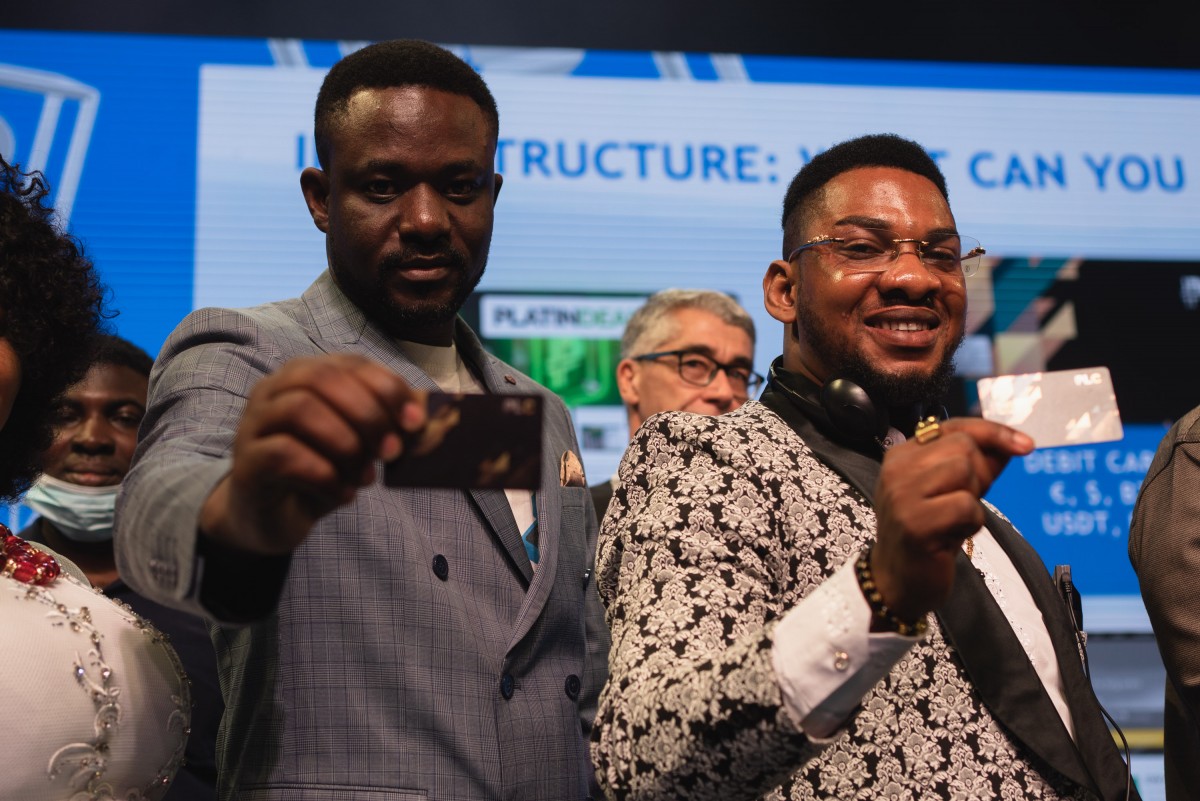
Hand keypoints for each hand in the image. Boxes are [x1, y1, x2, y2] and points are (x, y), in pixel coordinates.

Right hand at [199, 354, 427, 554]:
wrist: (272, 517)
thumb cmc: (320, 470)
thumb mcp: (359, 444)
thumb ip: (387, 425)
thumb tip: (425, 416)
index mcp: (306, 375)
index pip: (350, 364)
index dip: (387, 388)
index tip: (415, 422)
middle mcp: (275, 390)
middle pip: (323, 379)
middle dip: (367, 414)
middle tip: (392, 451)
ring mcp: (254, 423)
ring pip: (300, 410)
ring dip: (345, 444)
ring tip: (367, 477)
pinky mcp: (247, 462)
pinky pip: (284, 454)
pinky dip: (324, 475)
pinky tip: (344, 495)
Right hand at [869, 418, 1033, 623]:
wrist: (898, 581)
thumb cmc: (929, 534)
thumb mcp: (951, 491)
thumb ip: (979, 464)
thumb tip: (1016, 443)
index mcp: (903, 455)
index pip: (954, 427)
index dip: (994, 432)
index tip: (1027, 446)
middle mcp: (897, 469)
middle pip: (963, 447)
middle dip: (980, 474)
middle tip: (966, 503)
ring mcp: (902, 495)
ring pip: (964, 471)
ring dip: (973, 500)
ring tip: (954, 520)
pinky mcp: (915, 522)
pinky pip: (966, 506)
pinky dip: (971, 523)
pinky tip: (952, 537)